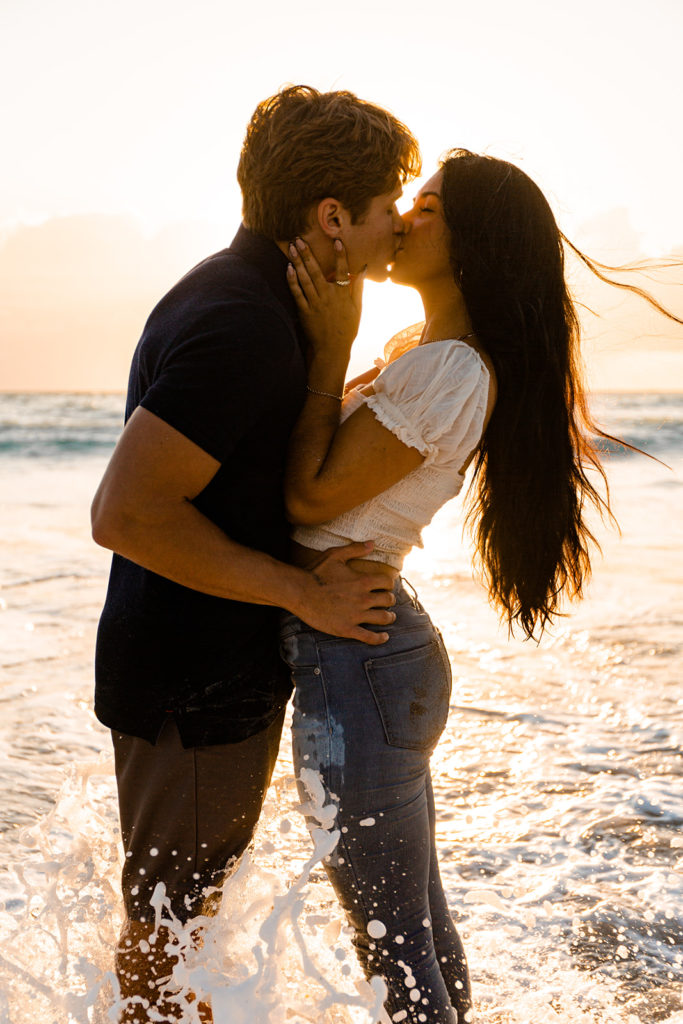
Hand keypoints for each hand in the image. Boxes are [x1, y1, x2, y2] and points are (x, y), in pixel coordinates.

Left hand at [287, 238, 364, 358]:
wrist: (333, 349)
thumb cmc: (347, 329)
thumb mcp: (357, 308)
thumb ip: (359, 287)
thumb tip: (363, 269)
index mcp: (343, 294)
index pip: (342, 270)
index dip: (340, 255)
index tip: (336, 241)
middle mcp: (328, 296)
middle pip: (316, 270)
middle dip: (307, 253)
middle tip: (299, 239)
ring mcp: (315, 303)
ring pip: (305, 278)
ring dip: (297, 262)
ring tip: (291, 248)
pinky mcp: (304, 311)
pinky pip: (297, 293)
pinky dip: (292, 280)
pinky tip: (288, 268)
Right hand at [293, 541, 396, 644]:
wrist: (299, 592)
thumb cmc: (315, 572)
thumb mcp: (334, 555)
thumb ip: (355, 548)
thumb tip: (373, 543)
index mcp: (362, 581)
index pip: (387, 582)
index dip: (388, 583)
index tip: (385, 585)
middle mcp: (363, 598)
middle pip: (388, 600)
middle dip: (389, 600)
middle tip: (386, 601)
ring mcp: (356, 615)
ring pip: (383, 618)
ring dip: (389, 617)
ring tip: (389, 616)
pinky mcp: (347, 629)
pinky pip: (369, 637)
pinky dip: (380, 638)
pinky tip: (384, 637)